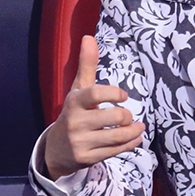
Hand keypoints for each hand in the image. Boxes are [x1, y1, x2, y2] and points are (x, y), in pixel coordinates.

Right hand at [42, 36, 145, 179]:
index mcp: (74, 102)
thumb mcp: (78, 90)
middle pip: (114, 117)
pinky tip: (135, 138)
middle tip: (128, 116)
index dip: (115, 93)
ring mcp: (81, 142)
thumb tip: (89, 37)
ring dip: (134, 131)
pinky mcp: (87, 158)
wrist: (56, 148)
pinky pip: (115, 151)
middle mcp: (75, 122)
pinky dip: (130, 144)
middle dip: (127, 116)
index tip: (124, 96)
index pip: (96, 93)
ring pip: (117, 136)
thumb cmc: (74, 113)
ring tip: (138, 126)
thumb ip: (86, 65)